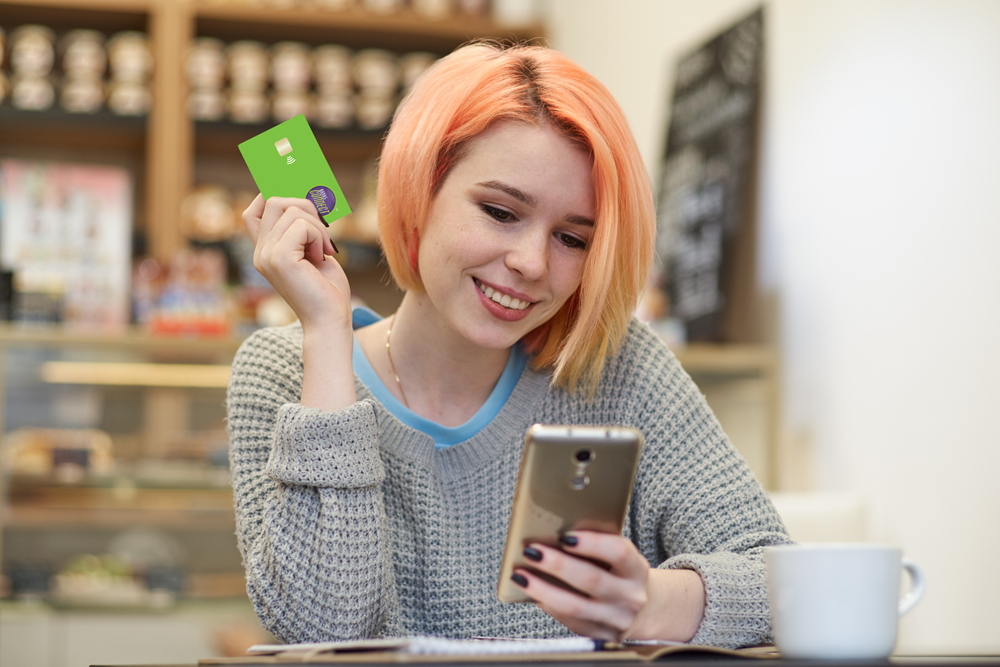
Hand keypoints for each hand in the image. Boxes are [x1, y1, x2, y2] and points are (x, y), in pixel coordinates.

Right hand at [243, 194, 349, 332]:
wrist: (330, 320)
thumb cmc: (327, 289)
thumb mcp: (314, 250)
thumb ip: (305, 227)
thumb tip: (309, 194)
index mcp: (265, 250)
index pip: (255, 210)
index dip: (274, 194)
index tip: (302, 199)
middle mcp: (260, 252)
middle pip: (273, 200)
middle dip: (306, 206)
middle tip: (323, 232)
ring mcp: (266, 255)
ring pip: (291, 210)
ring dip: (317, 225)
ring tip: (324, 249)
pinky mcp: (278, 259)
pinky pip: (302, 225)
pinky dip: (319, 236)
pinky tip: (322, 256)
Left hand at [511, 531, 704, 641]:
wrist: (644, 609)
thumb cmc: (620, 573)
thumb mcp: (619, 558)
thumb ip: (596, 547)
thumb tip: (553, 534)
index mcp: (637, 570)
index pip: (619, 552)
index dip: (592, 543)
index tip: (565, 536)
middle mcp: (631, 597)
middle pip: (591, 579)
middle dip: (557, 564)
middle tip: (532, 551)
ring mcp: (617, 620)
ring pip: (575, 606)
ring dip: (543, 590)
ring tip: (521, 575)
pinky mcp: (601, 635)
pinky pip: (570, 621)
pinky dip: (549, 605)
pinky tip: (534, 594)